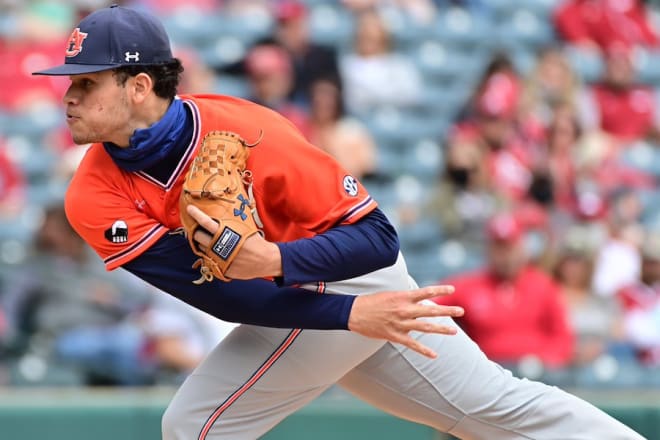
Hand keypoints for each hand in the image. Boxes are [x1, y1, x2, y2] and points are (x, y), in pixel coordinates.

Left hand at [186, 205, 281, 278]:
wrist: (266, 260)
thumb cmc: (256, 243)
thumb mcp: (243, 230)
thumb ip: (229, 227)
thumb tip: (218, 219)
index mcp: (225, 234)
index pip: (205, 222)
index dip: (196, 214)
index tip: (190, 209)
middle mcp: (219, 246)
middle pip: (197, 236)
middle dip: (196, 232)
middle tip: (199, 230)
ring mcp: (218, 259)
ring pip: (201, 250)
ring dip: (202, 245)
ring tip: (208, 242)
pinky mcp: (220, 269)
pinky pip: (209, 262)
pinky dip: (210, 257)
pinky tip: (216, 254)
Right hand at [348, 285, 463, 358]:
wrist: (354, 313)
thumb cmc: (372, 301)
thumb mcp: (390, 294)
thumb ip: (406, 298)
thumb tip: (419, 299)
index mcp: (402, 297)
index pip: (425, 291)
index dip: (440, 290)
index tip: (452, 288)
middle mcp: (404, 310)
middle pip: (430, 310)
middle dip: (447, 310)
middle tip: (461, 310)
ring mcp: (400, 324)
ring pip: (425, 327)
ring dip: (441, 329)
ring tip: (454, 331)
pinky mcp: (395, 336)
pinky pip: (412, 345)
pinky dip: (424, 350)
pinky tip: (434, 355)